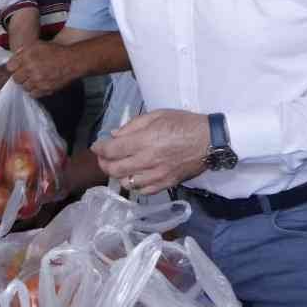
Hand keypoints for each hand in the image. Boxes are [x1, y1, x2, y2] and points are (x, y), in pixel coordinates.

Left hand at [7, 41, 80, 97]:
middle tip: (26, 74)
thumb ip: (24, 50)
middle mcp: (31, 69)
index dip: (14, 67)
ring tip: (34, 79)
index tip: (17, 68)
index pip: (10, 67)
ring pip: (24, 87)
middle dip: (20, 76)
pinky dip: (35, 91)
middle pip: (16, 79)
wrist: (72, 61)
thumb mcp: (38, 44)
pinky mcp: (45, 89)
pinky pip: (33, 94)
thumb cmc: (56, 51)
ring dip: (28, 84)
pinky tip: (39, 85)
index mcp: (27, 56)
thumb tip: (15, 57)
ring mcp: (38, 80)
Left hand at [91, 109, 210, 194]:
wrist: (210, 140)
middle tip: (104, 158)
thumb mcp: (157, 115)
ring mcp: (157, 176)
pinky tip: (134, 177)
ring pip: (127, 183)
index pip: (112, 150)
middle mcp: (148, 161)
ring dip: (118, 175)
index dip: (99, 149)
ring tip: (119, 167)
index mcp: (144, 141)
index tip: (96, 147)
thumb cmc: (184, 123)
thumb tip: (114, 136)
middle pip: (115, 169)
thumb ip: (133, 126)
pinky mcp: (166, 184)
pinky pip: (144, 191)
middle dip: (104, 163)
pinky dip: (135, 185)